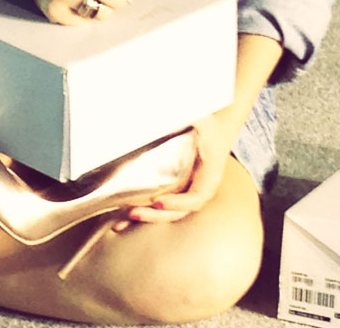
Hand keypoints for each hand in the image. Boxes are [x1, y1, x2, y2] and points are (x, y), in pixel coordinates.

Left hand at [114, 112, 234, 229]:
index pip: (196, 197)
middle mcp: (199, 187)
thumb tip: (161, 118)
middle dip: (155, 215)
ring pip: (167, 211)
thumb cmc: (210, 123)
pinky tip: (122, 218)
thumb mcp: (202, 119)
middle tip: (132, 212)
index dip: (178, 202)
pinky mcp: (176, 187)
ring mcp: (187, 189)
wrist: (218, 125)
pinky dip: (144, 210)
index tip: (159, 200)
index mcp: (210, 175)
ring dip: (146, 216)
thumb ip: (185, 118)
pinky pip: (161, 203)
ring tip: (121, 221)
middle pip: (178, 210)